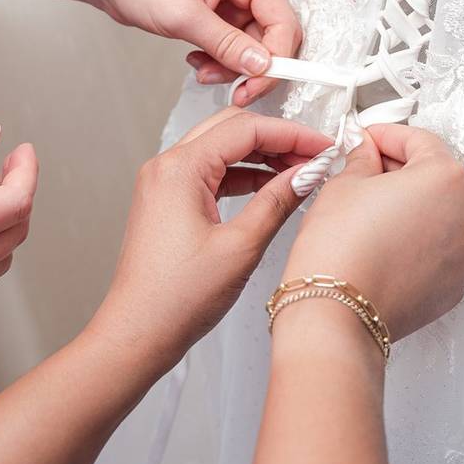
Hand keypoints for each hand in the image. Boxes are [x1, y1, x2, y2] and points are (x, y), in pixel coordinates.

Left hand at [88, 108, 331, 366]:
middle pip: (233, 130)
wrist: (139, 333)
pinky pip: (212, 174)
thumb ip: (278, 201)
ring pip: (223, 150)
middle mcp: (167, 167)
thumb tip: (308, 173)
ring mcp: (165, 184)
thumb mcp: (242, 246)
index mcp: (180, 169)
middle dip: (278, 139)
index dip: (292, 135)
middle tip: (314, 156)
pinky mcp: (168, 202)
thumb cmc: (177, 297)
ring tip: (300, 172)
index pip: (247, 130)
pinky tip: (272, 188)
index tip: (324, 147)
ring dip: (262, 156)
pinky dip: (244, 176)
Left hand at [98, 0, 301, 105]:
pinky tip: (197, 60)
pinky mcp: (224, 14)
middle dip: (254, 67)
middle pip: (275, 37)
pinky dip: (221, 62)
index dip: (277, 58)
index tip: (257, 85)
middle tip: (235, 90)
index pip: (283, 21)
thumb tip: (262, 66)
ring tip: (202, 71)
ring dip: (233, 68)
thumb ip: (227, 44)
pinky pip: (237, 48)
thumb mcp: (183, 15)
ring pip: (256, 48)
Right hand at [281, 125, 463, 340]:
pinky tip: (388, 244)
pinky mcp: (457, 284)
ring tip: (374, 213)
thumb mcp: (344, 185)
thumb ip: (363, 159)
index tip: (368, 140)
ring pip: (442, 215)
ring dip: (414, 207)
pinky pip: (441, 249)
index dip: (387, 136)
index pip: (420, 141)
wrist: (338, 313)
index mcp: (446, 178)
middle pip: (436, 177)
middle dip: (402, 171)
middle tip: (366, 172)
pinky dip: (420, 241)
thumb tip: (367, 152)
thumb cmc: (340, 250)